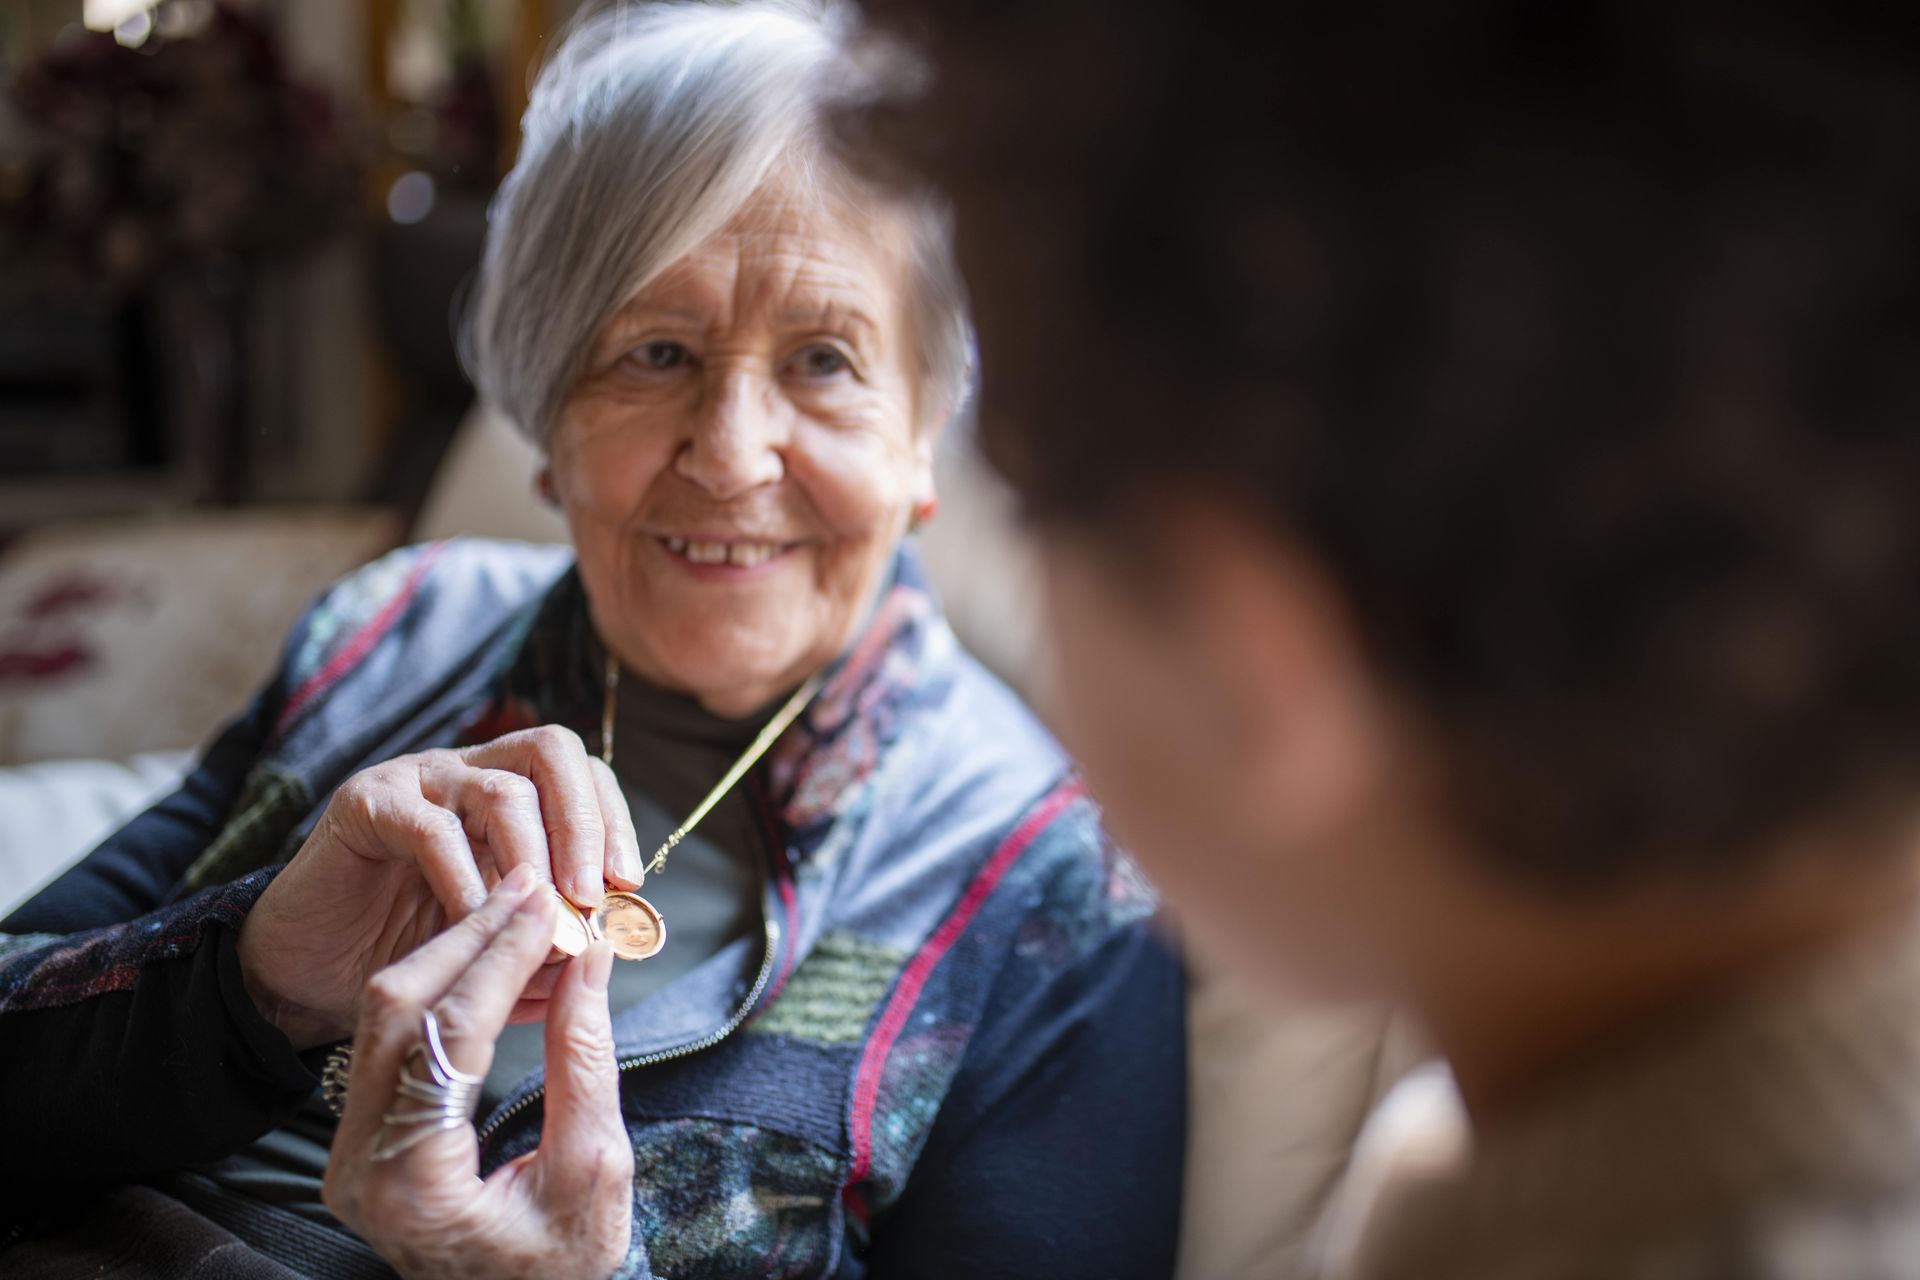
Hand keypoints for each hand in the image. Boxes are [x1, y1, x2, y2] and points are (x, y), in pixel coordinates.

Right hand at [238, 726, 644, 1047]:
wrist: (307, 973)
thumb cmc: (410, 954)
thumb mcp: (497, 947)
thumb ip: (549, 940)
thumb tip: (611, 949)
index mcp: (509, 793)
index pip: (579, 772)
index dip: (611, 819)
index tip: (628, 881)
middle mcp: (468, 771)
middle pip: (550, 753)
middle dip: (583, 823)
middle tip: (590, 893)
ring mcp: (417, 780)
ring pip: (499, 790)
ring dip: (534, 856)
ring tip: (542, 915)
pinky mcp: (366, 803)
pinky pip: (431, 830)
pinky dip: (465, 879)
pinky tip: (476, 923)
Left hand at [325, 867, 635, 1279]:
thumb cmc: (562, 1265)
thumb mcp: (596, 1170)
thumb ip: (585, 1063)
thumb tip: (590, 959)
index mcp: (412, 1183)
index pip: (450, 1034)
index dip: (502, 958)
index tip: (548, 906)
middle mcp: (359, 1164)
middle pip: (398, 1009)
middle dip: (469, 935)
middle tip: (531, 886)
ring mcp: (350, 1150)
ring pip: (386, 1013)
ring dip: (454, 951)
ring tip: (518, 909)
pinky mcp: (361, 1135)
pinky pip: (393, 1036)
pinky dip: (445, 985)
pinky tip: (493, 955)